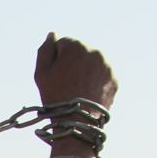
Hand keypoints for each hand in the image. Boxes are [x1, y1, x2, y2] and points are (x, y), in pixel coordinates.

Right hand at [33, 35, 115, 157]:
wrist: (77, 122)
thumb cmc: (55, 97)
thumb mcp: (41, 73)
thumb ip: (45, 49)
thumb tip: (53, 35)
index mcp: (77, 45)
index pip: (63, 42)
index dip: (56, 59)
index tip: (56, 75)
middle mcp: (96, 50)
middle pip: (80, 50)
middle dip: (73, 61)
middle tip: (67, 83)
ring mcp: (108, 64)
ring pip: (92, 61)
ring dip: (86, 69)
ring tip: (78, 89)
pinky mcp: (115, 77)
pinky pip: (102, 72)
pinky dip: (95, 79)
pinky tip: (87, 92)